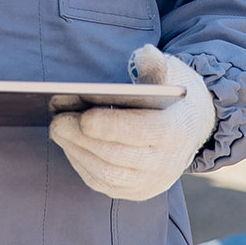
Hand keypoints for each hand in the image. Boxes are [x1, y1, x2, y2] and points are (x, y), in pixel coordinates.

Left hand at [49, 45, 216, 201]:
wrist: (189, 130)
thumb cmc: (169, 97)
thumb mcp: (170, 76)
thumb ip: (156, 65)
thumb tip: (145, 54)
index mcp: (174, 131)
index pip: (140, 132)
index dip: (110, 127)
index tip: (83, 117)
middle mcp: (164, 163)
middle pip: (117, 157)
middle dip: (83, 139)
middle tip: (57, 120)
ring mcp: (150, 181)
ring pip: (107, 175)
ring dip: (77, 152)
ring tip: (57, 128)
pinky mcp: (135, 191)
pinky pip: (103, 183)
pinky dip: (82, 163)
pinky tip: (67, 143)